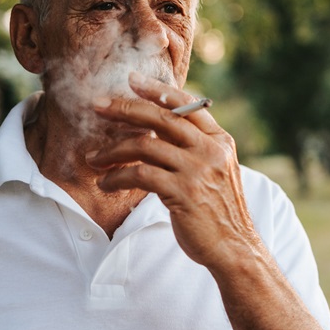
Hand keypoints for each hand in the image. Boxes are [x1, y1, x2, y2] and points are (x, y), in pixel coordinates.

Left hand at [87, 72, 255, 268]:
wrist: (235, 248)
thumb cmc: (218, 213)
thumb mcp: (216, 172)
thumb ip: (195, 150)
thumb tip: (158, 132)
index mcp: (220, 141)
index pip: (187, 105)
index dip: (157, 89)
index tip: (131, 80)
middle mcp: (211, 150)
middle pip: (161, 117)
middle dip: (125, 108)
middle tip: (98, 106)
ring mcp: (198, 170)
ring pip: (145, 145)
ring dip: (112, 151)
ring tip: (94, 159)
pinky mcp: (183, 192)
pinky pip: (140, 174)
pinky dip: (117, 177)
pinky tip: (106, 183)